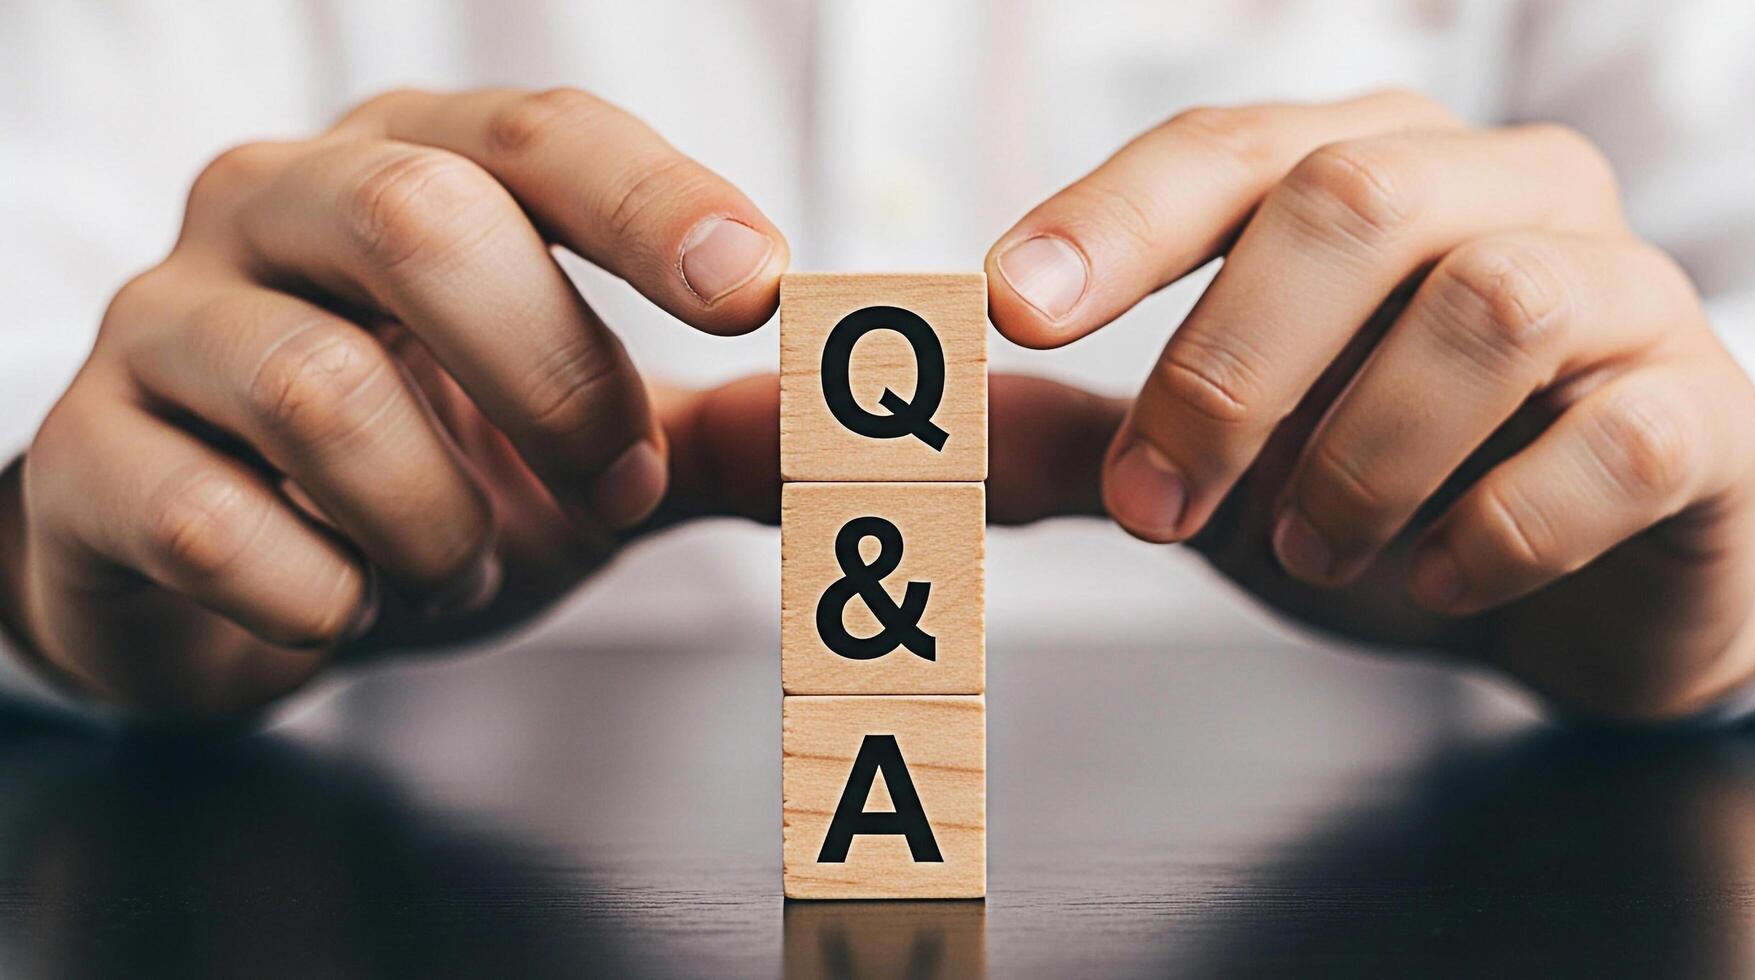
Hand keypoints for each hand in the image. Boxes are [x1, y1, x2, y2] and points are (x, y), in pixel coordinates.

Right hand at [0, 87, 797, 719]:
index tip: (760, 286)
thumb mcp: (586, 437)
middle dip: (552, 374)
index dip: (653, 204)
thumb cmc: (425, 470)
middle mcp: (274, 209)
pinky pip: (215, 525)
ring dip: (440, 520)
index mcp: (413, 168)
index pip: (537, 137)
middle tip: (614, 488)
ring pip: (323, 389)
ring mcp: (166, 326)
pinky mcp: (88, 460)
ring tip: (453, 566)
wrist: (228, 570)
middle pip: (415, 219)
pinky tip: (342, 600)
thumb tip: (895, 432)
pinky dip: (323, 595)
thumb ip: (727, 428)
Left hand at [986, 90, 1754, 721]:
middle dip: (1226, 366)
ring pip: (1492, 305)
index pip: (1229, 150)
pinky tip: (1436, 577)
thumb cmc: (1391, 483)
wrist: (1587, 580)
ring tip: (1307, 550)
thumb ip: (1094, 437)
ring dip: (1361, 456)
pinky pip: (1615, 439)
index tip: (1008, 305)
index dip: (1112, 219)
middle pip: (1354, 202)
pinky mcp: (1698, 411)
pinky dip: (1499, 526)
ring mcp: (1619, 290)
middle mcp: (1499, 193)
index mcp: (1369, 169)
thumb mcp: (1224, 458)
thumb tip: (952, 433)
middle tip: (1154, 506)